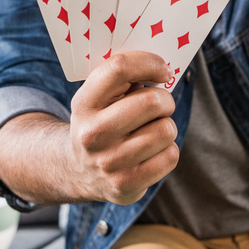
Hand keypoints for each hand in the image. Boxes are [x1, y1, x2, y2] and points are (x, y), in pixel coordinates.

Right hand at [69, 52, 178, 204]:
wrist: (78, 171)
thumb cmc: (100, 122)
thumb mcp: (97, 98)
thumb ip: (122, 79)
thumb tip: (162, 68)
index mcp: (84, 104)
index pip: (119, 68)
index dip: (149, 63)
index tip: (162, 70)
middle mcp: (92, 134)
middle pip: (152, 102)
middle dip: (164, 100)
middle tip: (160, 105)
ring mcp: (109, 163)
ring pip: (166, 130)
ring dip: (165, 127)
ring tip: (151, 131)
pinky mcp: (126, 185)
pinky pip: (170, 156)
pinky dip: (167, 151)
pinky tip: (151, 152)